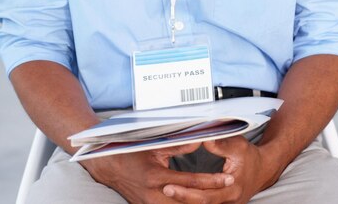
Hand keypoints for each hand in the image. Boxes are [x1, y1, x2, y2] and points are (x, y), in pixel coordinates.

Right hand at [81, 143, 233, 203]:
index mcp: (156, 176)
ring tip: (219, 199)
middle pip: (190, 203)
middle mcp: (155, 195)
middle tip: (229, 192)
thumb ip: (178, 144)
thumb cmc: (130, 152)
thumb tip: (198, 140)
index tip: (227, 179)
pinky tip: (198, 202)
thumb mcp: (154, 145)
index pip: (192, 182)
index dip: (212, 181)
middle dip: (211, 199)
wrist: (108, 166)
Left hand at [162, 136, 275, 203]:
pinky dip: (193, 200)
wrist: (263, 169)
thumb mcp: (237, 145)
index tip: (169, 185)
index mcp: (232, 187)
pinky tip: (180, 196)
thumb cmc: (250, 156)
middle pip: (201, 203)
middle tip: (165, 189)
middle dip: (181, 197)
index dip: (186, 191)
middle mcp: (229, 200)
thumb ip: (219, 143)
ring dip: (186, 200)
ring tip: (168, 192)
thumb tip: (203, 137)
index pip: (205, 194)